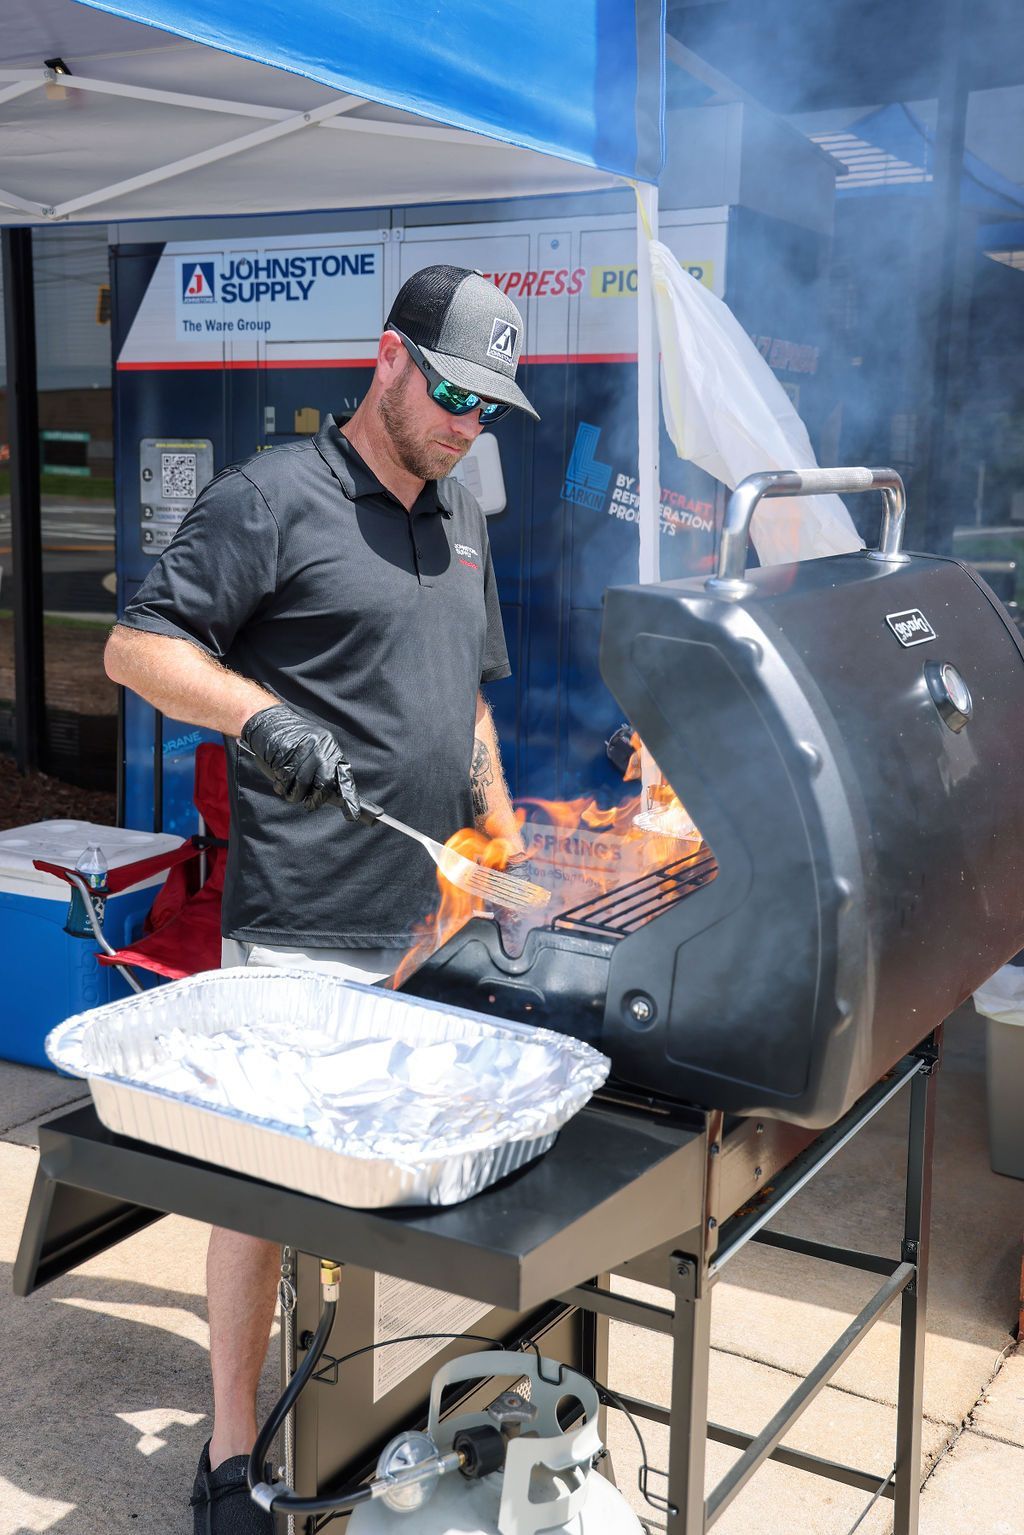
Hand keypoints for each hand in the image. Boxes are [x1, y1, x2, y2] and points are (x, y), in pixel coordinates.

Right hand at [240, 705, 360, 817]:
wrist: (269, 721)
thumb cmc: (293, 740)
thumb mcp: (314, 748)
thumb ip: (323, 769)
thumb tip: (330, 795)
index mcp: (330, 748)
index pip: (342, 776)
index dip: (349, 797)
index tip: (352, 815)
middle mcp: (319, 748)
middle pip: (324, 784)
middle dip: (316, 799)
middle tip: (309, 804)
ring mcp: (302, 750)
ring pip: (302, 785)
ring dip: (294, 794)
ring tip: (289, 790)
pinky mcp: (285, 753)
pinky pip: (285, 780)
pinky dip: (281, 787)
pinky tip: (279, 783)